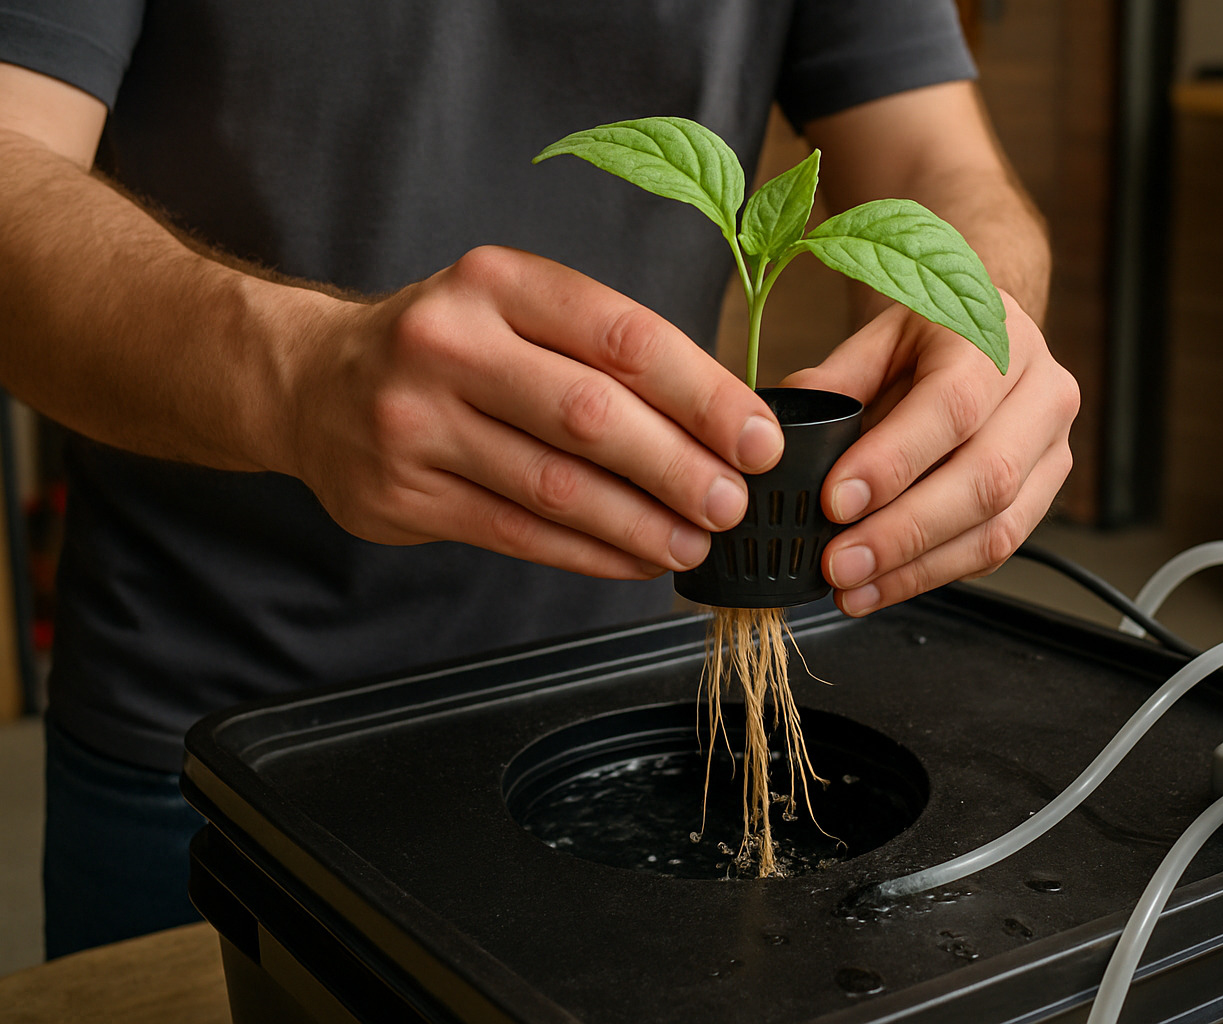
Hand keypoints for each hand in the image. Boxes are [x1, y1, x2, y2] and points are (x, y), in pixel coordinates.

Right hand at [276, 246, 784, 578]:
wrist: (313, 382)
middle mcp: (449, 343)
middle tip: (734, 503)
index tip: (758, 439)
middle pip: (592, 415)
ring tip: (696, 541)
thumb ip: (605, 352)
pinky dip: (590, 554)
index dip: (704, 394)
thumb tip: (725, 424)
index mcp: (497, 282)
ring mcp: (415, 422)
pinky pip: (518, 533)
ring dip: (641, 523)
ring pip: (556, 486)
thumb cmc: (452, 346)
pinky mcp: (400, 494)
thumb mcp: (518, 310)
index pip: (623, 337)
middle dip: (680, 467)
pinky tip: (636, 559)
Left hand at [780, 293, 1077, 614]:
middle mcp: (1041, 394)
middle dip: (902, 532)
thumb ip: (836, 380)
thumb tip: (781, 438)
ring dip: (917, 568)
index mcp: (997, 340)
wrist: (988, 337)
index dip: (894, 462)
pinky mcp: (1045, 494)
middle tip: (838, 563)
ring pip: (997, 528)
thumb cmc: (933, 334)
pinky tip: (882, 586)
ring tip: (852, 587)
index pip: (952, 408)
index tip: (835, 501)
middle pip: (984, 478)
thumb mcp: (881, 334)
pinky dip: (933, 575)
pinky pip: (997, 550)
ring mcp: (1052, 449)